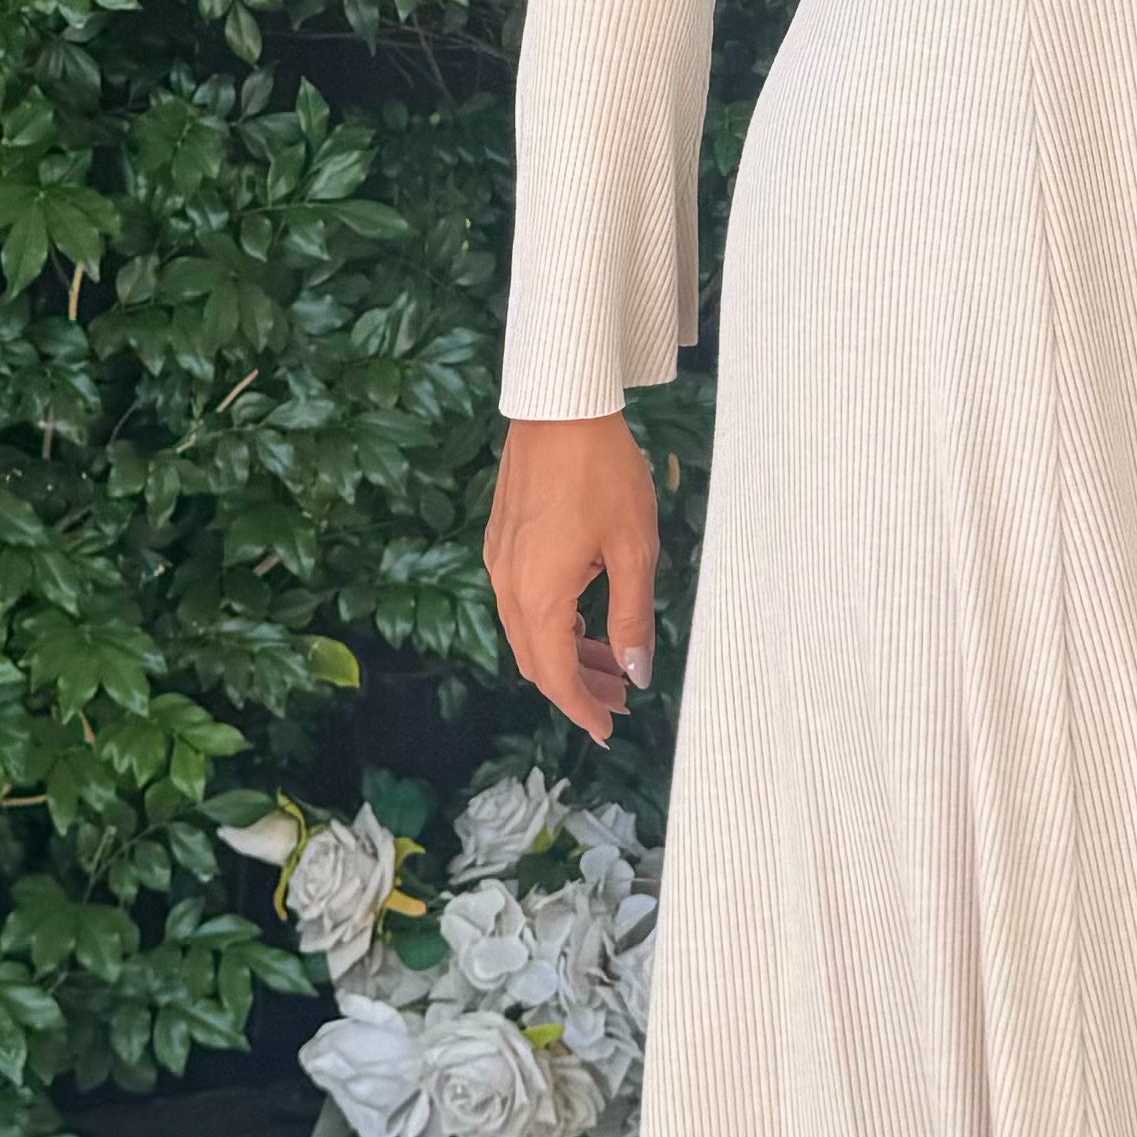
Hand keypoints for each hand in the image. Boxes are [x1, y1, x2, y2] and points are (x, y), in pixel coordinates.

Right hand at [486, 411, 658, 742]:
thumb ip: (633, 617)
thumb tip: (636, 671)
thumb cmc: (604, 472)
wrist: (561, 407)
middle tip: (619, 700)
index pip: (556, 676)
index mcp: (540, 595)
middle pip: (536, 661)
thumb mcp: (634, 550)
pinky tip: (585, 615)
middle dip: (577, 687)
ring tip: (610, 662)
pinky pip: (521, 602)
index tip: (609, 729)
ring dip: (566, 654)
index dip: (582, 709)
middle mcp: (509, 585)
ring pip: (527, 632)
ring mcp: (500, 562)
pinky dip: (552, 623)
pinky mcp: (502, 541)